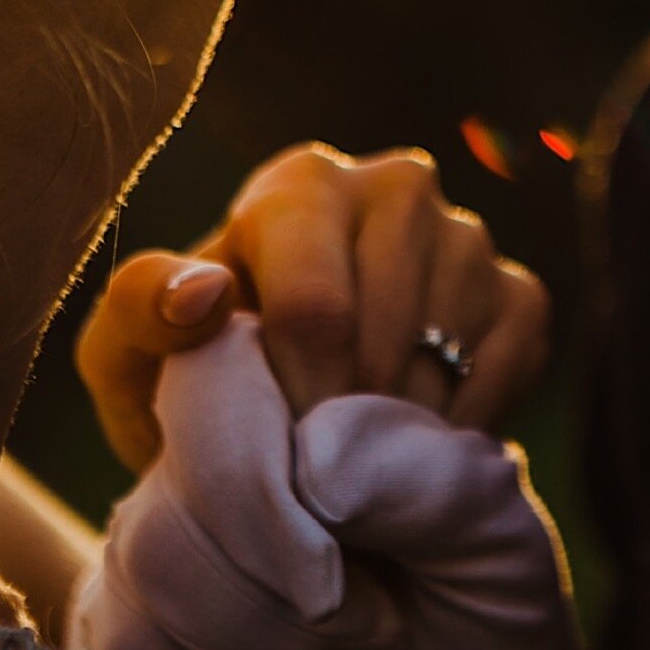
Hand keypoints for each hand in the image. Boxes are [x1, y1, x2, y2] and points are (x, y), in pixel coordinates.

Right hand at [72, 315, 605, 649]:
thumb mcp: (500, 537)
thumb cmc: (485, 622)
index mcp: (282, 406)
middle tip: (382, 638)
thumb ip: (425, 475)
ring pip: (138, 642)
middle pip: (159, 537)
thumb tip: (309, 464)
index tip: (334, 582)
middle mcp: (188, 483)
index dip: (252, 489)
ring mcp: (142, 589)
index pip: (202, 381)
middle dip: (290, 627)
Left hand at [77, 142, 551, 471]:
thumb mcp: (129, 354)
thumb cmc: (198, 376)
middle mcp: (396, 186)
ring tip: (351, 455)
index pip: (315, 308)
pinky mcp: (520, 292)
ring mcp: (468, 237)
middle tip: (309, 466)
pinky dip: (461, 426)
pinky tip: (412, 443)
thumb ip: (140, 312)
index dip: (294, 400)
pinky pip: (508, 368)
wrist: (281, 418)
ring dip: (395, 432)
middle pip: (386, 338)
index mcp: (300, 184)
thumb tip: (205, 291)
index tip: (273, 444)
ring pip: (446, 358)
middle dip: (340, 422)